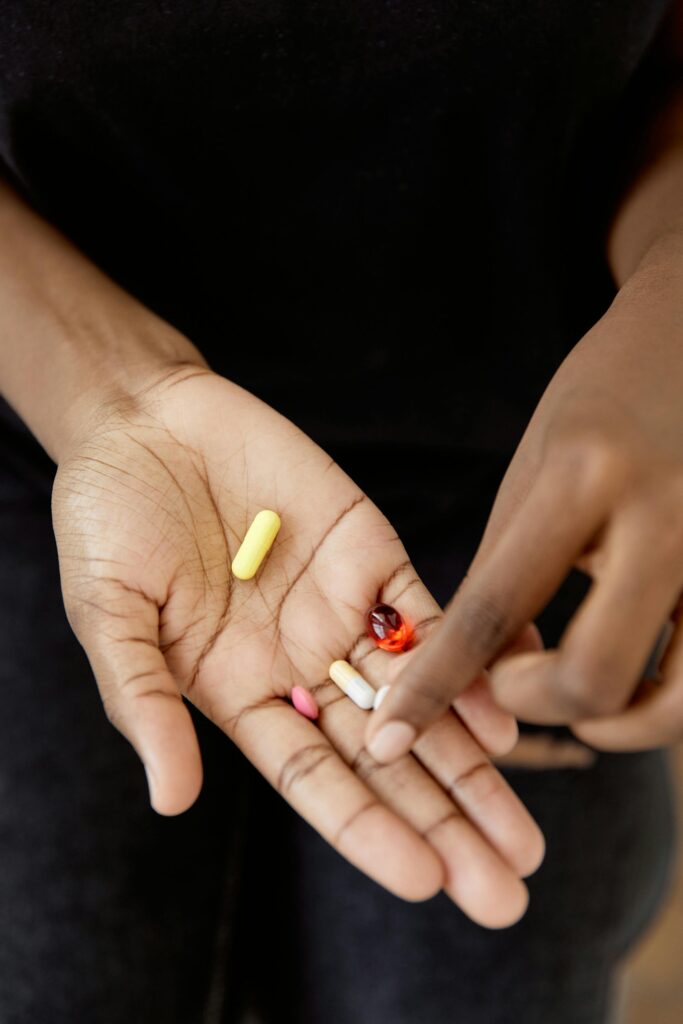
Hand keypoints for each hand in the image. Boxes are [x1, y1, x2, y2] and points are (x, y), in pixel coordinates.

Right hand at [52, 362, 543, 926]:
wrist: (145, 421)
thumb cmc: (109, 520)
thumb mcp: (108, 615)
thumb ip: (145, 702)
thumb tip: (172, 800)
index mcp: (239, 692)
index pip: (312, 778)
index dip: (366, 829)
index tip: (424, 880)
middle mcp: (300, 663)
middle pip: (383, 756)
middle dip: (442, 821)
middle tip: (503, 891)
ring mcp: (341, 609)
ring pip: (421, 697)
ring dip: (472, 764)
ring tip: (521, 834)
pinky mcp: (370, 551)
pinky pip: (427, 614)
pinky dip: (467, 660)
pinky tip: (503, 718)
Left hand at [365, 266, 682, 761]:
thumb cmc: (607, 398)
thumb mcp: (538, 469)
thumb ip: (508, 575)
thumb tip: (492, 677)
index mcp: (585, 478)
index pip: (494, 608)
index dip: (435, 684)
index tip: (389, 736)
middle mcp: (667, 518)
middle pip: (593, 677)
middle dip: (536, 706)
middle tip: (514, 687)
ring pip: (678, 703)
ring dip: (615, 722)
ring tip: (577, 692)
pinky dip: (667, 696)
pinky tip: (636, 668)